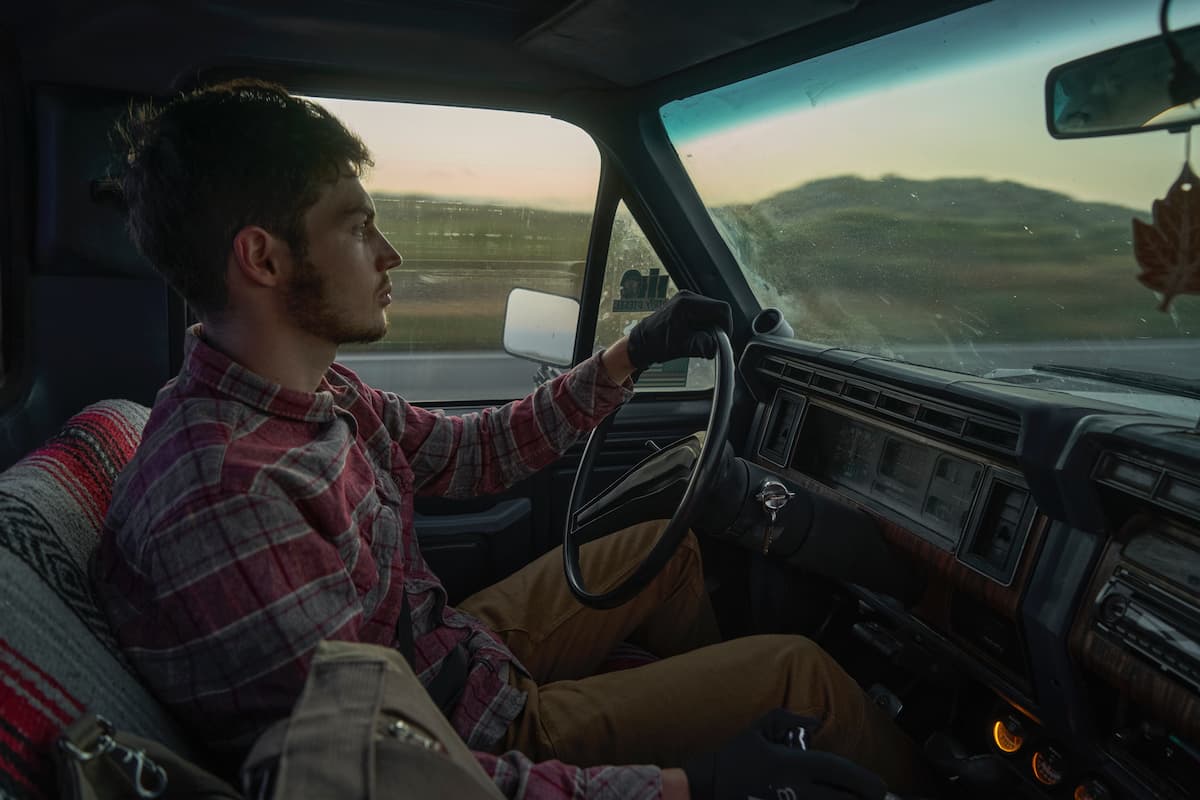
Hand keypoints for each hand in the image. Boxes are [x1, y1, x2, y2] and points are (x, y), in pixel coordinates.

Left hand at [627, 290, 731, 368]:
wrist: (641, 342)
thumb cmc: (656, 344)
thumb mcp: (681, 347)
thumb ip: (700, 345)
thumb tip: (715, 348)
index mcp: (686, 304)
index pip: (721, 309)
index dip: (726, 326)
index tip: (721, 340)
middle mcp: (687, 296)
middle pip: (718, 309)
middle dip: (718, 327)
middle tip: (710, 342)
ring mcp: (686, 299)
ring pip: (712, 311)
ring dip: (711, 326)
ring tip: (699, 339)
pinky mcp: (685, 304)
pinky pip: (704, 312)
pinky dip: (705, 324)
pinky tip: (695, 334)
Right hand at [683, 709, 887, 799]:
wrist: (707, 789)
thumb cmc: (733, 760)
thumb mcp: (759, 729)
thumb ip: (789, 720)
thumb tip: (815, 724)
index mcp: (792, 764)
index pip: (839, 772)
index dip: (864, 781)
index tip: (879, 786)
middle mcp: (796, 790)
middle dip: (862, 799)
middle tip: (872, 797)